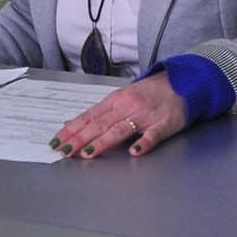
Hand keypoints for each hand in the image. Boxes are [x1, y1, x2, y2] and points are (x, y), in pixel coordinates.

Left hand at [48, 71, 185, 158]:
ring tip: (88, 153)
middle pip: (99, 124)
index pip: (88, 117)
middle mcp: (126, 107)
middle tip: (64, 151)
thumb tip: (73, 124)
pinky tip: (135, 152)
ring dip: (103, 142)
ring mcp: (145, 115)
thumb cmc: (147, 94)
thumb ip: (100, 113)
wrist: (179, 83)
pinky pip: (153, 135)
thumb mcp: (120, 99)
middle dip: (80, 138)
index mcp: (114, 101)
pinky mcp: (164, 124)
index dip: (71, 130)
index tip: (56, 141)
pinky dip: (144, 143)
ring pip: (120, 129)